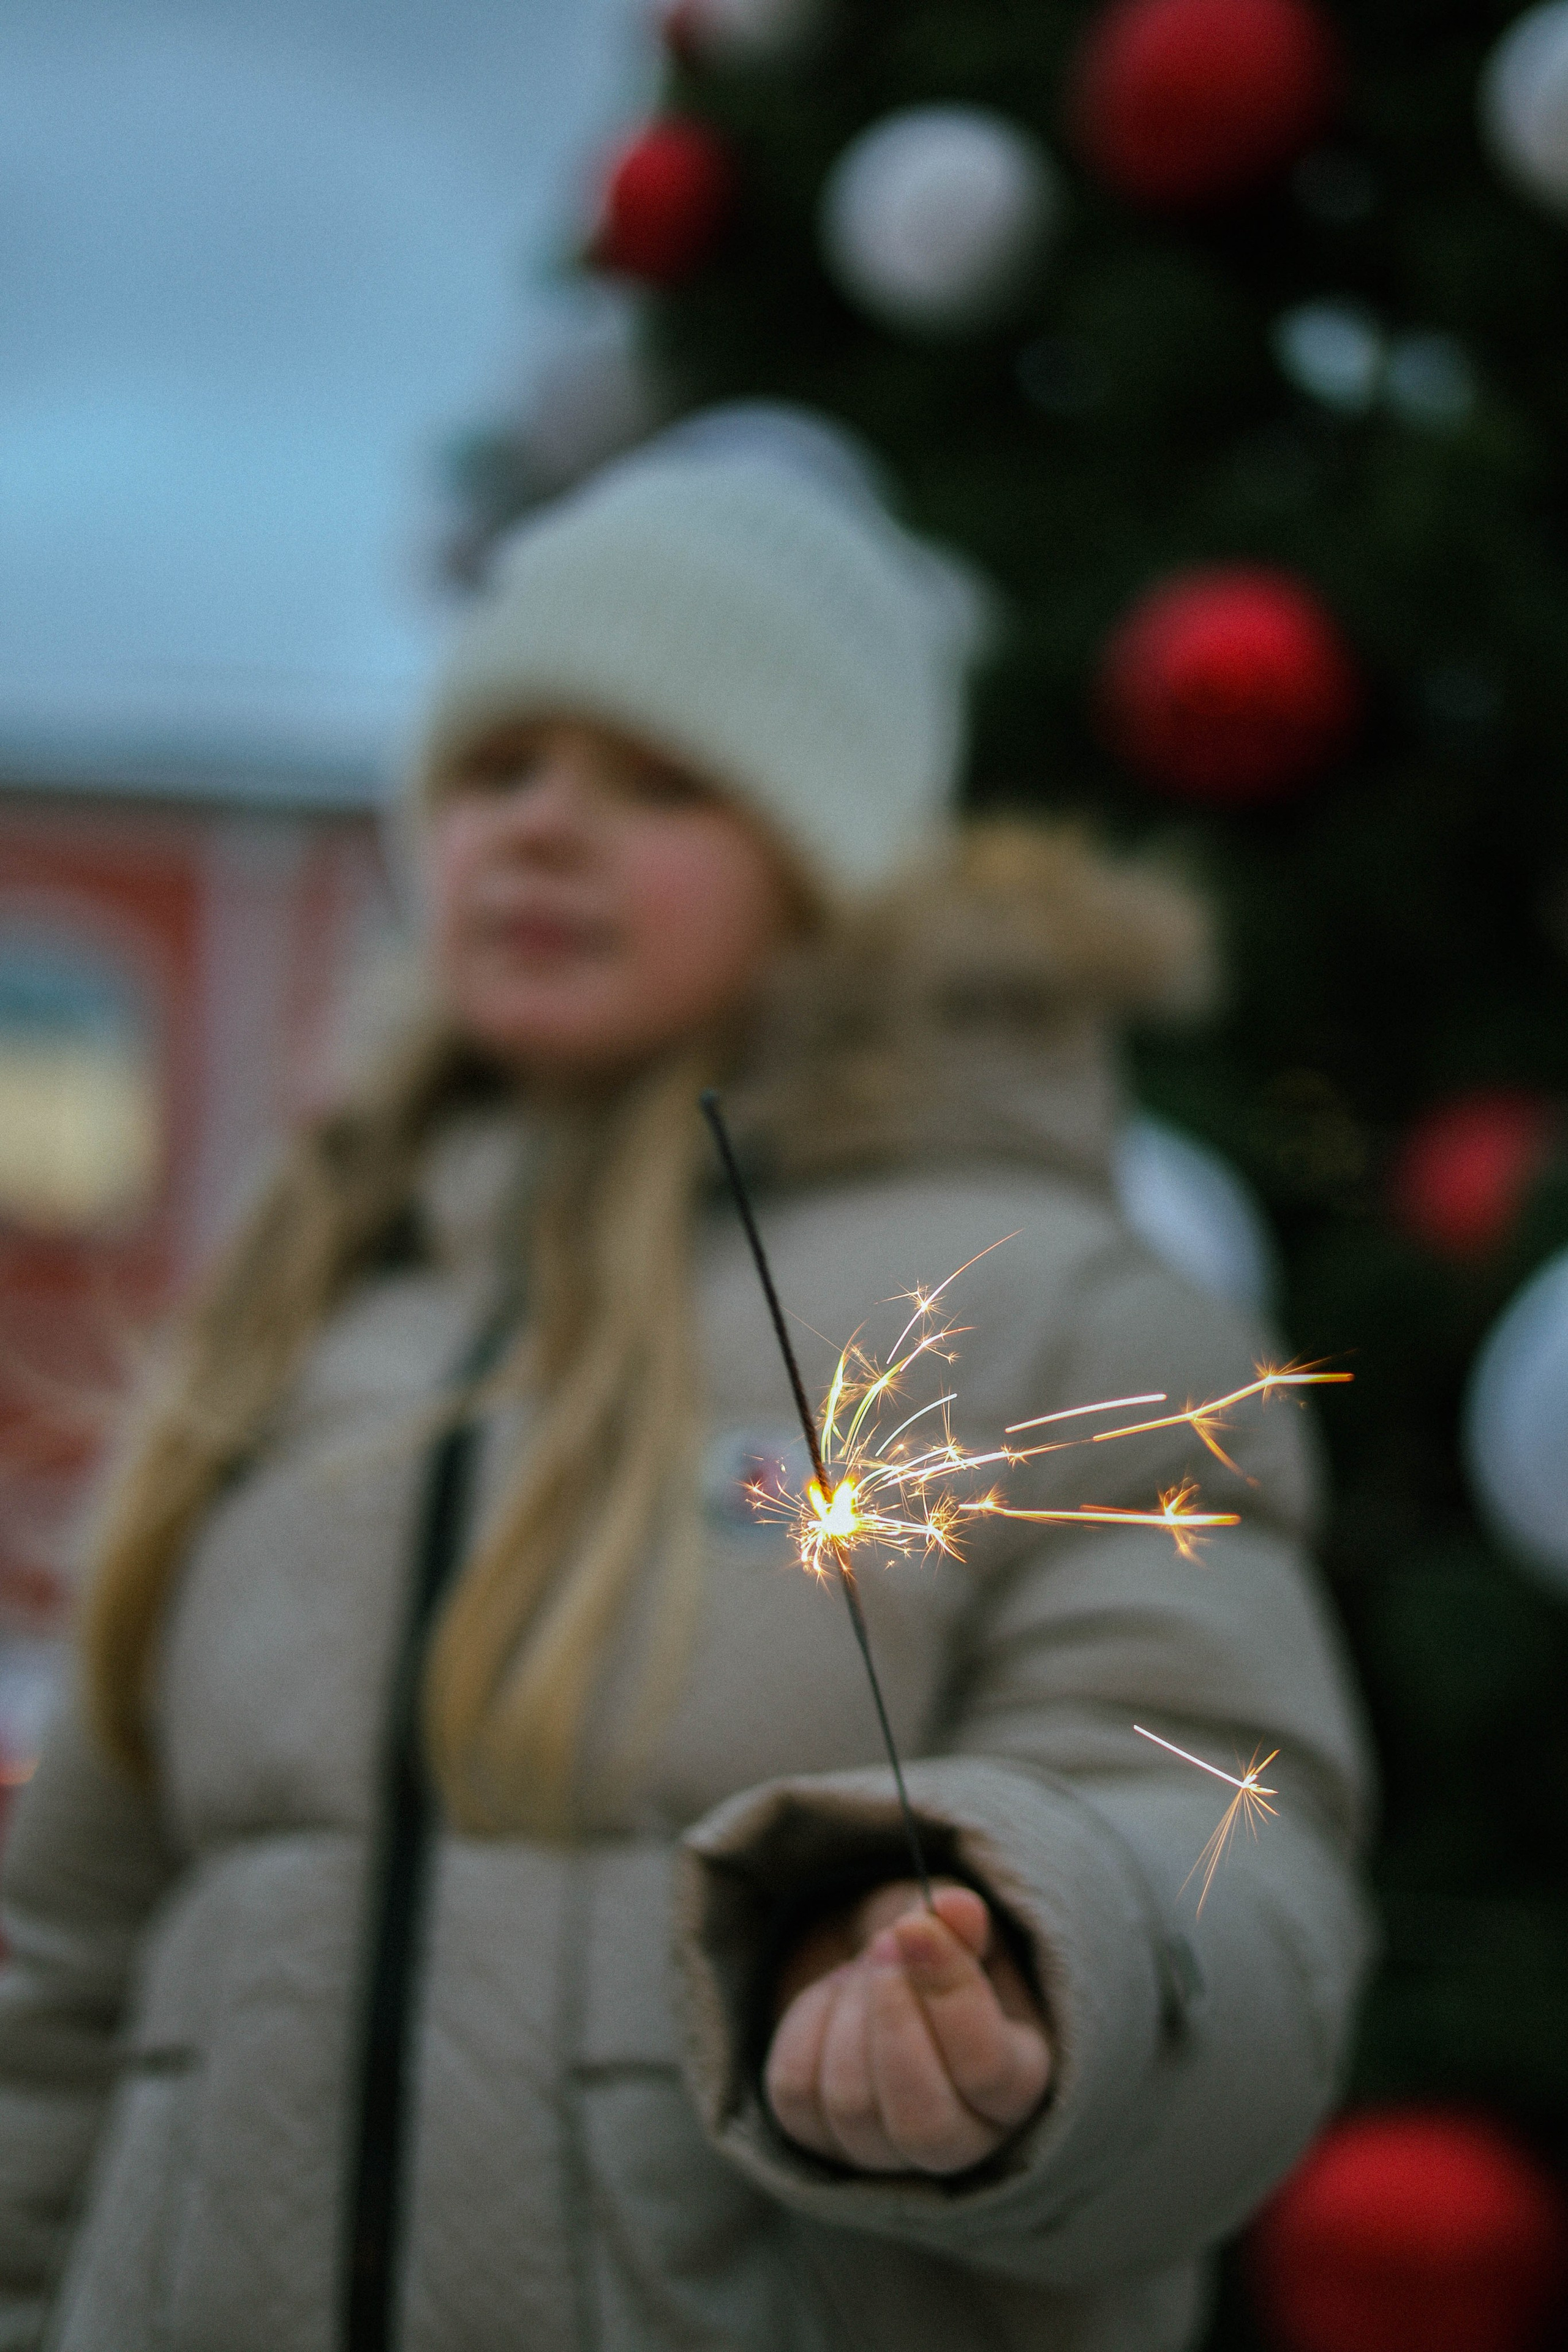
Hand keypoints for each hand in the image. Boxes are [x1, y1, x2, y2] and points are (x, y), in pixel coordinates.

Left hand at [764, 1879, 1051, 2175]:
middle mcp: (962, 2140)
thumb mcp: (961, 1930)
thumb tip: (957, 1908)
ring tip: (864, 1964)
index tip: (913, 1926)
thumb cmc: (941, 1955)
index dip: (947, 1992)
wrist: (888, 1976)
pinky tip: (834, 1996)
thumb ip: (964, 1924)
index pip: (986, 2067)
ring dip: (849, 2012)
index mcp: (1019, 2085)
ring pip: (850, 2104)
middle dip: (891, 2020)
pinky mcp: (824, 2141)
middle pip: (920, 2121)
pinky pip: (796, 2090)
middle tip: (882, 1943)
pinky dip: (806, 2024)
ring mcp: (888, 2152)